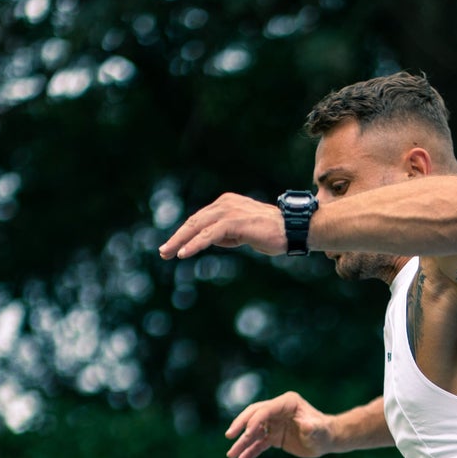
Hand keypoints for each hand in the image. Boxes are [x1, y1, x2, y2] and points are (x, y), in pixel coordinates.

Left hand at [159, 193, 285, 260]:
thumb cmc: (273, 233)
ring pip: (197, 227)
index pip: (200, 219)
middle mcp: (225, 204)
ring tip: (167, 253)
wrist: (293, 230)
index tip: (173, 247)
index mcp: (226, 204)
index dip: (185, 233)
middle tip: (163, 252)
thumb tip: (212, 240)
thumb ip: (227, 234)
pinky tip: (184, 253)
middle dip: (177, 237)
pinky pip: (209, 235)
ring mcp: (229, 211)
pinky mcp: (234, 222)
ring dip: (180, 241)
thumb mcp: (244, 233)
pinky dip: (195, 244)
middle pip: (194, 221)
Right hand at [225, 392, 331, 457]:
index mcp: (287, 403)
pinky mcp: (273, 436)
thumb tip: (307, 426)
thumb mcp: (320, 430)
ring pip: (253, 432)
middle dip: (240, 426)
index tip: (246, 435)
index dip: (255, 421)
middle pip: (253, 416)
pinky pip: (258, 444)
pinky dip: (250, 452)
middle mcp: (278, 411)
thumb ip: (313, 428)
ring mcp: (274, 423)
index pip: (265, 410)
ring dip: (242, 443)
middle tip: (230, 436)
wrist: (327, 440)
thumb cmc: (324, 432)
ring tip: (231, 455)